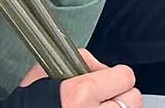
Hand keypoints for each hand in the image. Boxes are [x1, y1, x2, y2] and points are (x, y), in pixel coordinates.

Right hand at [19, 48, 141, 106]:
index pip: (125, 75)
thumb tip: (101, 67)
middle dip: (120, 95)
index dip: (116, 76)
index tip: (106, 80)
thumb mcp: (49, 71)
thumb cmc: (31, 102)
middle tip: (105, 97)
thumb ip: (82, 61)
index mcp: (82, 92)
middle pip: (133, 98)